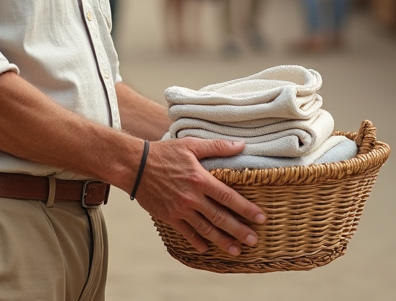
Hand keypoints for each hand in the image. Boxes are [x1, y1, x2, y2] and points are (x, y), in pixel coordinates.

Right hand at [134, 138, 266, 255]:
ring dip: (222, 241)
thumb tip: (241, 145)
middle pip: (220, 217)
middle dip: (239, 230)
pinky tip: (207, 249)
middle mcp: (192, 197)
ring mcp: (180, 209)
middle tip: (254, 240)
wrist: (134, 165)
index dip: (246, 209)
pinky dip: (197, 242)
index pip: (229, 197)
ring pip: (205, 229)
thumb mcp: (191, 144)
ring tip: (236, 250)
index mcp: (200, 179)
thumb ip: (217, 146)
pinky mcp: (169, 216)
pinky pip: (186, 232)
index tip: (261, 218)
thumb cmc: (163, 152)